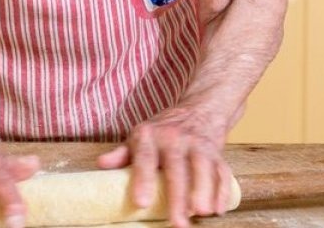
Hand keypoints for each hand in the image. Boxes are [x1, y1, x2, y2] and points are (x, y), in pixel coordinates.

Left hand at [96, 108, 233, 227]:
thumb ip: (122, 153)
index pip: (145, 157)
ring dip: (204, 192)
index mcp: (151, 135)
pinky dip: (222, 190)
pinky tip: (219, 209)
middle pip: (178, 169)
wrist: (200, 108)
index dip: (143, 179)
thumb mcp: (140, 135)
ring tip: (202, 214)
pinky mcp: (217, 153)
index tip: (141, 203)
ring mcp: (199, 145)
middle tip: (178, 222)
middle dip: (179, 197)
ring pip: (203, 169)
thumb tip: (101, 165)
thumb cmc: (164, 128)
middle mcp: (176, 138)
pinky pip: (222, 171)